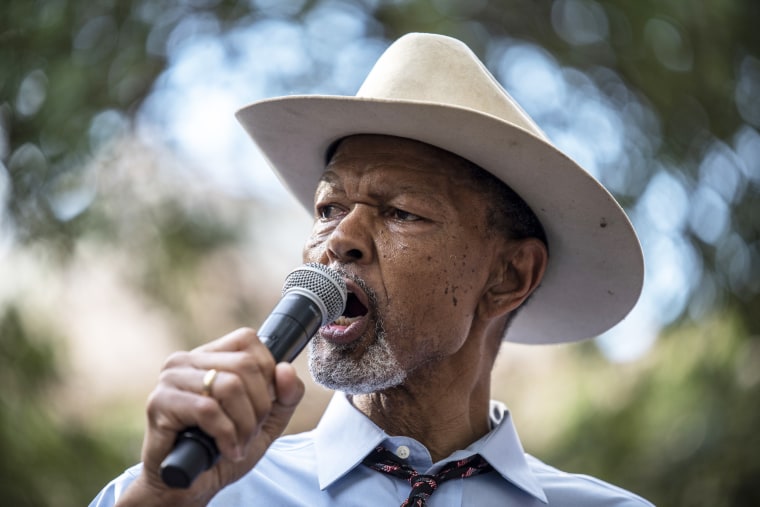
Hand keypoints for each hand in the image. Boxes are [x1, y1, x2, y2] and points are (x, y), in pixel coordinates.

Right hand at [117, 328, 304, 506]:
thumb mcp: (266, 421)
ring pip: (229, 386)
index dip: (267, 372)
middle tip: (250, 432)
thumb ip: (286, 395)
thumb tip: (286, 370)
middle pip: (245, 364)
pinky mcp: (160, 402)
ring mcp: (171, 379)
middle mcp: (186, 360)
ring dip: (244, 423)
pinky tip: (226, 449)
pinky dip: (226, 434)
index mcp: (209, 356)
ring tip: (239, 442)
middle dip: (259, 405)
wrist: (186, 486)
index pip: (247, 340)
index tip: (263, 404)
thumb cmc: (223, 448)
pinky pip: (208, 409)